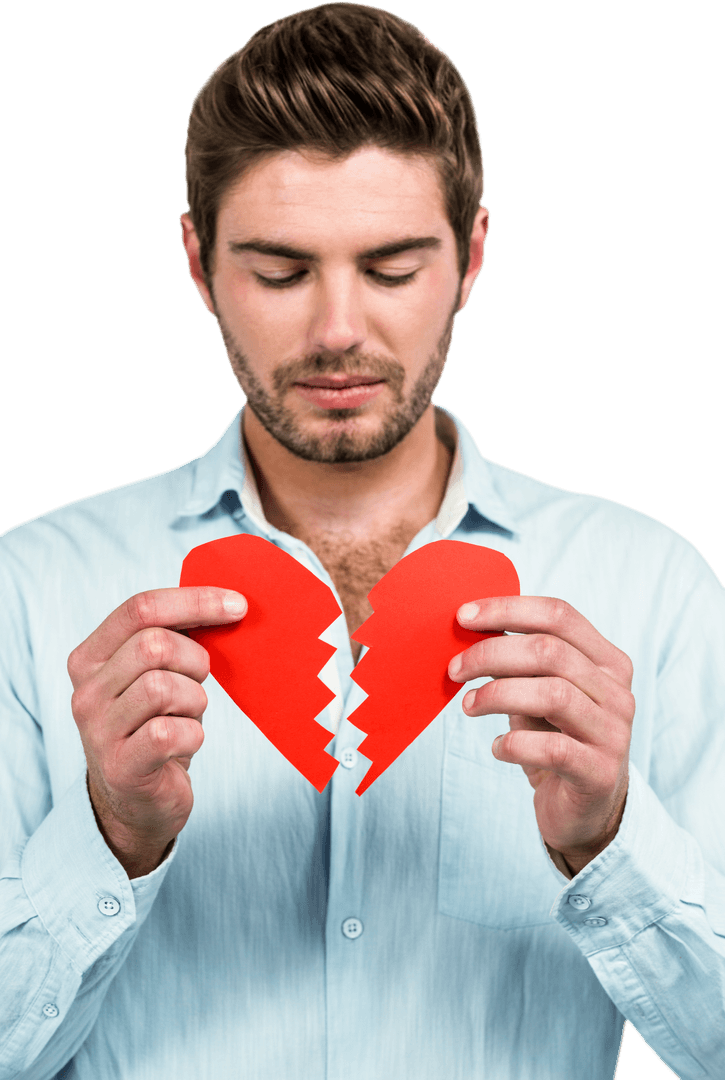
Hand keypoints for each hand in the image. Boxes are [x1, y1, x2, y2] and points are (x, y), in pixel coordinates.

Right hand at [68, 587, 246, 877]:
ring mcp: (98, 731)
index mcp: (90, 657)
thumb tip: (227, 603)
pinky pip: (170, 733)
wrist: (137, 802)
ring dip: (194, 701)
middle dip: (195, 659)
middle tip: (201, 681)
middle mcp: (86, 691)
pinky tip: (186, 742)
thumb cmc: (156, 726)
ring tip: (188, 716)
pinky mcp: (120, 767)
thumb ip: (173, 639)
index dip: (195, 601)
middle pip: (153, 645)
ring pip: (162, 688)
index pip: (140, 608)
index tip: (238, 605)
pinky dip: (193, 735)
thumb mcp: (155, 676)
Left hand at [448, 597, 634, 875]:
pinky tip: (496, 747)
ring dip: (498, 695)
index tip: (463, 616)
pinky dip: (514, 743)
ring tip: (469, 705)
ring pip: (553, 694)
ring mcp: (614, 733)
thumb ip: (519, 662)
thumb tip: (469, 629)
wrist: (583, 810)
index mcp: (607, 661)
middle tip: (454, 669)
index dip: (507, 609)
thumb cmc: (553, 739)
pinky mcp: (600, 773)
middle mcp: (618, 692)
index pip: (559, 615)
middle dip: (491, 654)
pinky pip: (552, 748)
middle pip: (550, 651)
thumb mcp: (538, 692)